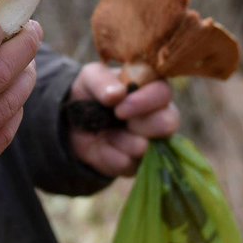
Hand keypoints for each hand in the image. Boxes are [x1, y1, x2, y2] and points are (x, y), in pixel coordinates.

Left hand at [67, 62, 178, 177]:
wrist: (75, 122)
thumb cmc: (91, 92)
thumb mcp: (90, 78)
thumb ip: (102, 81)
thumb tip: (117, 94)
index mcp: (152, 88)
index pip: (163, 93)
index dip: (144, 101)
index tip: (119, 108)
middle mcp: (160, 115)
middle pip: (168, 123)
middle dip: (140, 124)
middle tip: (117, 118)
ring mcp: (153, 142)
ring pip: (149, 148)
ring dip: (121, 141)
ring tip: (106, 131)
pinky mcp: (139, 163)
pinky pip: (129, 164)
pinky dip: (110, 155)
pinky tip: (102, 146)